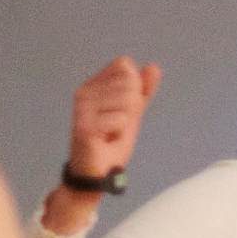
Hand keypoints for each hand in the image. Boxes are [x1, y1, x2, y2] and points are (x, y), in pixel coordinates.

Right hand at [69, 56, 161, 178]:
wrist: (99, 171)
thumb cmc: (112, 141)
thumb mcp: (132, 112)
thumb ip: (143, 90)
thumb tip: (153, 67)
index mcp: (93, 85)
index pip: (125, 65)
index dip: (134, 88)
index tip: (122, 109)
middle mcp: (84, 92)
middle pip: (128, 82)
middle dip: (132, 107)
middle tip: (116, 125)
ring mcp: (82, 108)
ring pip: (127, 100)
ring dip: (126, 122)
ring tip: (110, 132)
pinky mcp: (85, 126)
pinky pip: (121, 119)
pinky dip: (120, 133)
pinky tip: (106, 140)